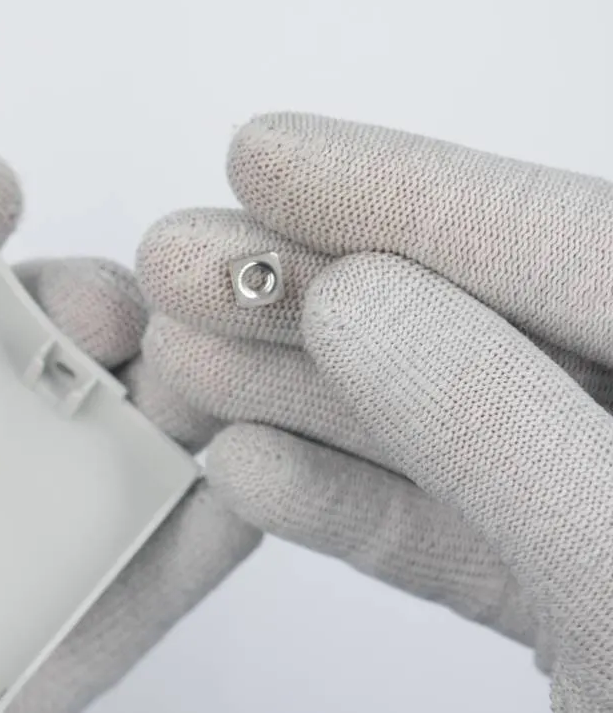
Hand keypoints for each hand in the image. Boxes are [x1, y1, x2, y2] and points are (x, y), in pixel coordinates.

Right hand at [138, 114, 612, 709]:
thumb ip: (505, 435)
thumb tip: (363, 299)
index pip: (577, 245)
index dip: (412, 190)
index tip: (268, 156)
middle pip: (484, 325)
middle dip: (315, 291)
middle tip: (181, 258)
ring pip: (449, 423)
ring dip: (302, 394)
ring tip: (180, 357)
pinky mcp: (573, 597)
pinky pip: (450, 529)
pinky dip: (344, 503)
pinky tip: (250, 471)